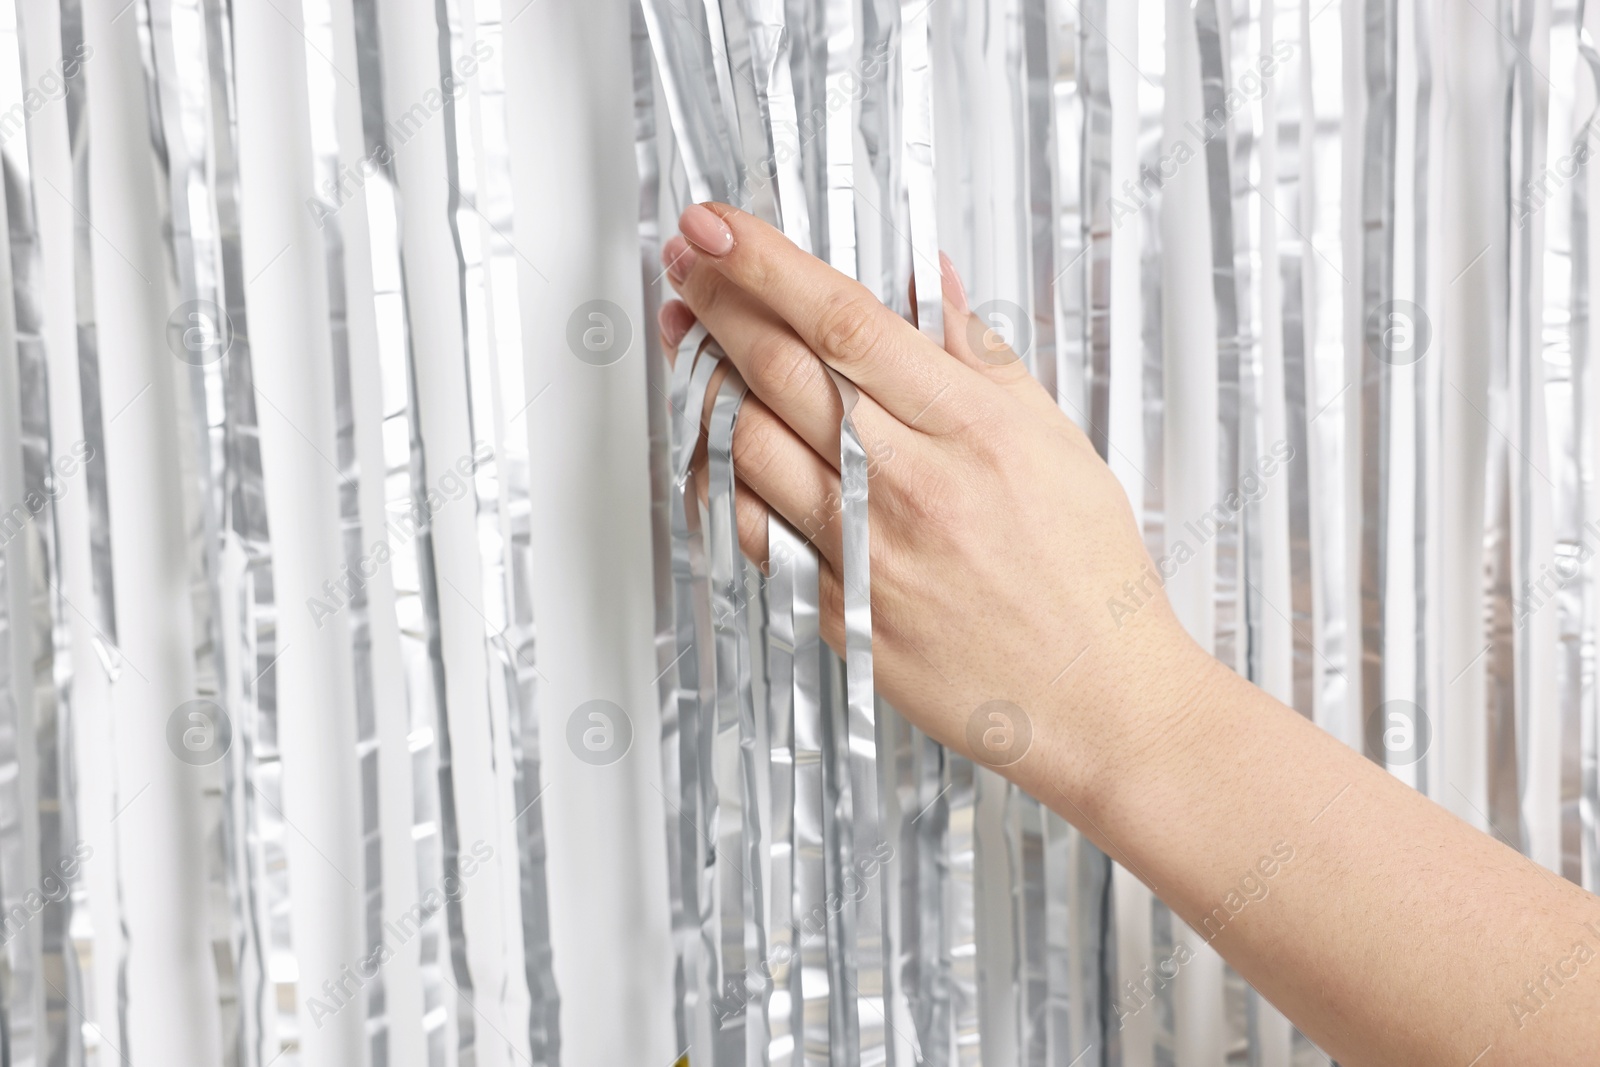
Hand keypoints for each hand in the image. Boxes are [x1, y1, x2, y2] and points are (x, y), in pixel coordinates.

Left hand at [659, 202, 1216, 804]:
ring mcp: (867, 553)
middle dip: (717, 303)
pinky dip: (719, 477)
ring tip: (692, 341)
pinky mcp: (838, 613)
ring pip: (748, 445)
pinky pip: (752, 531)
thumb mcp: (1057, 441)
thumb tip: (924, 277)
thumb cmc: (1090, 574)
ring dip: (704, 381)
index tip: (717, 224)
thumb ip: (980, 355)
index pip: (844, 320)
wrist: (1101, 702)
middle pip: (781, 371)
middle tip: (686, 264)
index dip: (766, 263)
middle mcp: (910, 486)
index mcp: (971, 429)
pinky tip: (713, 444)